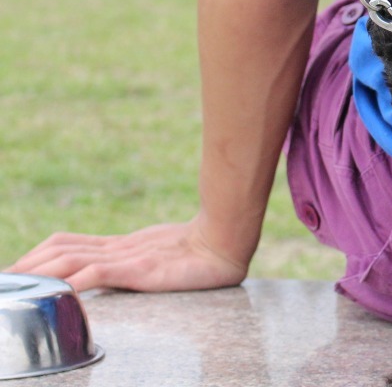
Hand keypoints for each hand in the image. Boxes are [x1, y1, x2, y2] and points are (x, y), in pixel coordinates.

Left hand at [8, 218, 249, 293]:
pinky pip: (97, 273)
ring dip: (39, 271)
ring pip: (70, 258)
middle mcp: (119, 248)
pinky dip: (71, 282)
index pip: (68, 243)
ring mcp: (128, 257)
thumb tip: (115, 275)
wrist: (228, 242)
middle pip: (60, 249)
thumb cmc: (205, 253)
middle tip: (7, 278)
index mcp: (122, 247)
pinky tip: (57, 291)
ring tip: (17, 282)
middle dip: (28, 264)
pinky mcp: (138, 268)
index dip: (39, 254)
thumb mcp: (163, 260)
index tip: (18, 269)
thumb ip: (141, 264)